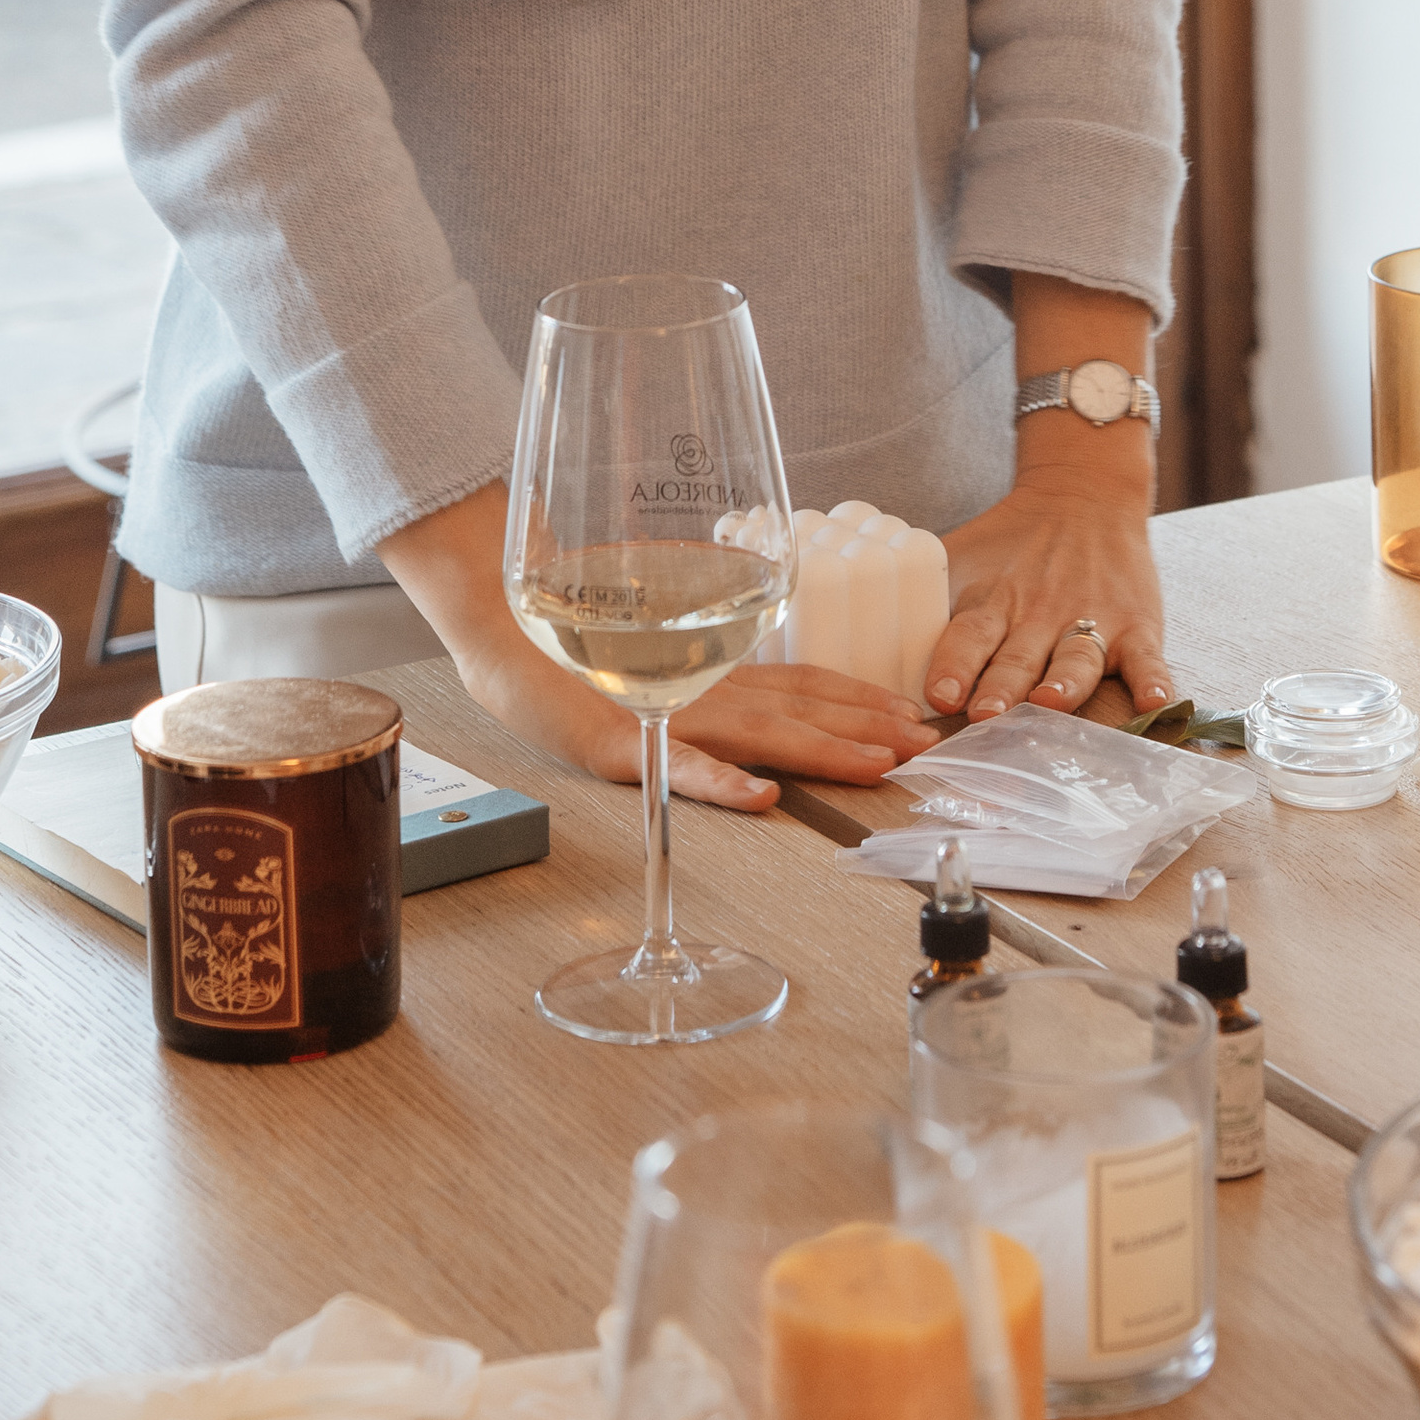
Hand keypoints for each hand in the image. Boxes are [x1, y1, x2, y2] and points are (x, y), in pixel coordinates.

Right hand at [441, 617, 937, 816]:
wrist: (496, 622)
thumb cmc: (567, 633)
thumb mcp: (651, 641)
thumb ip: (697, 650)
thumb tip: (745, 656)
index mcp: (712, 665)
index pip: (803, 679)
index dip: (860, 695)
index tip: (911, 713)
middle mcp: (701, 685)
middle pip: (800, 706)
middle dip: (867, 727)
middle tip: (923, 746)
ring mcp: (664, 712)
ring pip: (761, 732)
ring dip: (825, 750)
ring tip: (876, 765)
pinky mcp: (620, 741)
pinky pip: (679, 765)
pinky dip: (724, 781)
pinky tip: (763, 797)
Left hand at [929, 476, 1172, 723]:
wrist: (1085, 493)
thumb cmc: (1013, 542)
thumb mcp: (961, 559)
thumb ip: (920, 599)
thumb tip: (843, 636)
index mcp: (994, 600)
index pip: (969, 634)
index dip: (954, 662)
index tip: (940, 691)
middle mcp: (1040, 615)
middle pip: (1018, 656)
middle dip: (1000, 687)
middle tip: (983, 712)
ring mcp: (1090, 621)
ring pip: (1076, 658)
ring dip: (1064, 683)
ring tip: (1051, 702)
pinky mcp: (1135, 625)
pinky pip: (1147, 658)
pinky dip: (1154, 680)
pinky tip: (1156, 700)